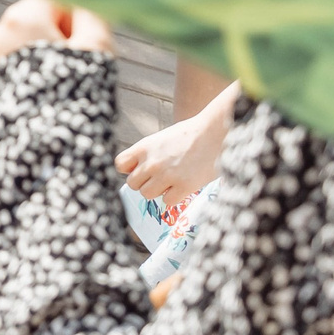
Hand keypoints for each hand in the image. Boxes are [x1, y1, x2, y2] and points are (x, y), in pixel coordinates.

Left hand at [0, 0, 114, 87]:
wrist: (45, 143)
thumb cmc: (75, 91)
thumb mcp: (96, 48)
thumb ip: (92, 15)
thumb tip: (84, 3)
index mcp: (23, 17)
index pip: (52, 0)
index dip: (73, 19)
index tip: (84, 44)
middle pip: (34, 21)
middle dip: (56, 38)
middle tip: (76, 67)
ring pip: (21, 46)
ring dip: (40, 58)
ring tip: (59, 86)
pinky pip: (10, 67)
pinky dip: (26, 75)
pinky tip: (42, 96)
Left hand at [117, 88, 236, 208]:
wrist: (213, 133)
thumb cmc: (188, 135)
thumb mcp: (159, 139)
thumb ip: (146, 154)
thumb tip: (138, 171)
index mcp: (143, 147)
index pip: (120, 165)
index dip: (129, 170)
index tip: (140, 170)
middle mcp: (151, 162)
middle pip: (132, 184)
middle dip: (144, 183)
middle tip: (158, 178)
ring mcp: (167, 176)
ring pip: (147, 194)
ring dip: (157, 191)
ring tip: (170, 183)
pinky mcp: (184, 186)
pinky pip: (168, 201)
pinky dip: (174, 197)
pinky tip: (182, 187)